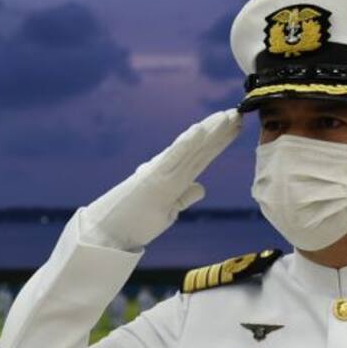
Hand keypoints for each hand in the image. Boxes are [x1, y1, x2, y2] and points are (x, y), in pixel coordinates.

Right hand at [82, 109, 241, 251]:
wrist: (107, 234)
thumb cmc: (133, 223)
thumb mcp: (167, 211)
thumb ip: (183, 198)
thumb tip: (201, 187)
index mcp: (171, 178)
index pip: (200, 157)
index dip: (219, 141)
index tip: (236, 126)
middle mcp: (166, 170)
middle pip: (199, 148)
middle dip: (220, 131)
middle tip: (239, 112)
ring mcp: (159, 173)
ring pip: (190, 148)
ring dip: (209, 131)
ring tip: (227, 116)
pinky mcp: (152, 179)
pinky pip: (173, 158)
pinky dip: (186, 143)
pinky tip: (200, 129)